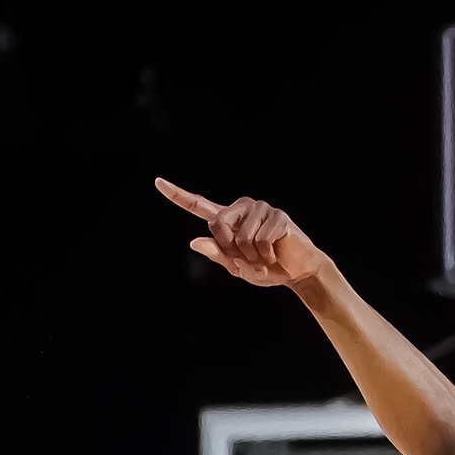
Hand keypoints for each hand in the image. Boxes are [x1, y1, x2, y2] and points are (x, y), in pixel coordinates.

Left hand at [156, 181, 328, 293]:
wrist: (297, 272)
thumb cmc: (266, 268)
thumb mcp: (236, 267)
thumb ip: (217, 254)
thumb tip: (194, 242)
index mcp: (227, 219)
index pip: (198, 205)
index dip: (177, 195)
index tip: (158, 182)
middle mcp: (241, 208)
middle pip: (217, 224)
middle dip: (231, 249)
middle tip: (248, 261)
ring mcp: (260, 209)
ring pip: (241, 236)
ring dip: (252, 257)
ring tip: (264, 259)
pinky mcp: (277, 215)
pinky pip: (260, 240)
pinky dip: (266, 256)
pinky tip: (275, 255)